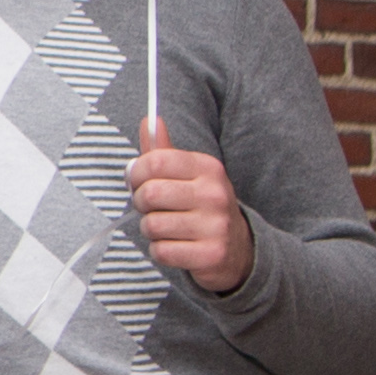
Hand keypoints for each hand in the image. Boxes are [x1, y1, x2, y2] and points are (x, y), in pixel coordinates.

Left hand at [132, 112, 252, 293]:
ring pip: (152, 225)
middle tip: (153, 208)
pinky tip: (177, 246)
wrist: (238, 248)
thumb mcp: (188, 175)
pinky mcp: (211, 254)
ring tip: (168, 227)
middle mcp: (215, 194)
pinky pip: (161, 251)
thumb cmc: (201, 206)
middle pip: (150, 194)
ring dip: (151, 230)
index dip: (136, 174)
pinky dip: (161, 251)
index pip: (154, 162)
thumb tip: (149, 120)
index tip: (140, 181)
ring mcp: (215, 226)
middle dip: (141, 204)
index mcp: (208, 168)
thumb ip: (163, 151)